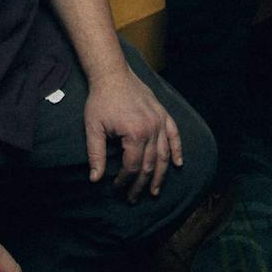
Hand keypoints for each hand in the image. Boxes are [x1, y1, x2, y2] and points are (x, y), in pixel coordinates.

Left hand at [84, 65, 183, 200]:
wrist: (112, 74)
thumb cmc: (101, 100)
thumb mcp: (93, 128)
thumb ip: (95, 154)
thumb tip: (95, 179)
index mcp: (135, 133)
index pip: (132, 166)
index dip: (124, 181)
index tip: (116, 188)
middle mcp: (152, 128)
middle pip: (149, 164)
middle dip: (141, 184)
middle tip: (133, 198)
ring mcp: (160, 121)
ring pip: (164, 154)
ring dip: (160, 174)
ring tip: (155, 190)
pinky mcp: (163, 114)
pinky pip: (174, 134)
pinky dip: (177, 149)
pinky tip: (178, 163)